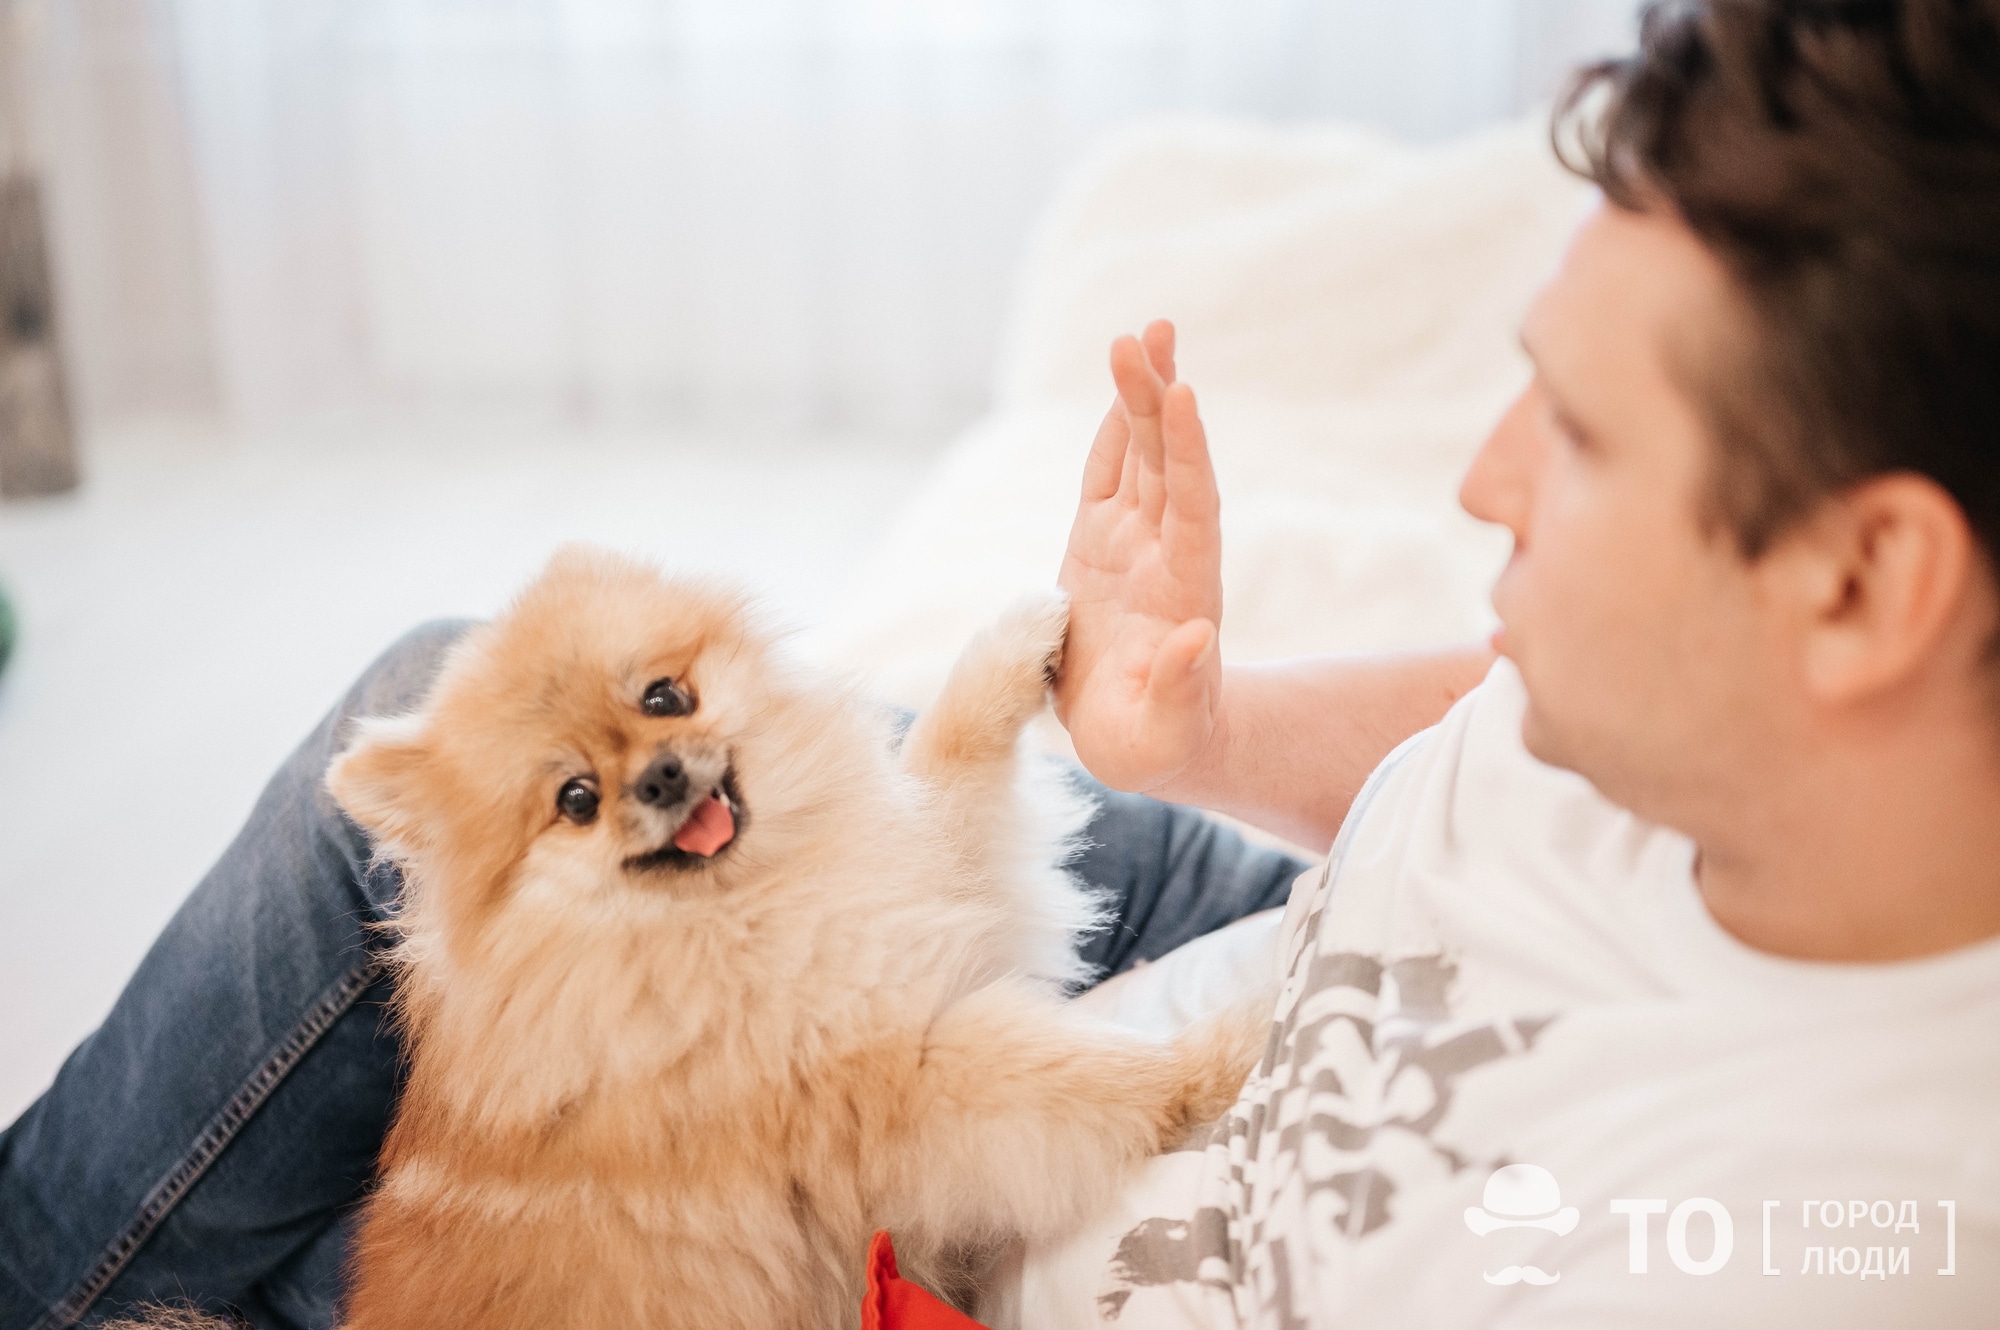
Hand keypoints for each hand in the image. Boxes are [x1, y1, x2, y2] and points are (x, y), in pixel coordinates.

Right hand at [1054, 320, 1224, 793]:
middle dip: (1157, 398)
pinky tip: (1116, 385)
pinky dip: (1109, 432)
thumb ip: (1179, 687)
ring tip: (1139, 333)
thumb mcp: (1164, 733)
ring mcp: (1133, 547)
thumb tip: (1196, 638)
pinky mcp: (1098, 549)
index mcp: (1183, 592)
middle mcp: (1164, 555)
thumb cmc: (1156, 746)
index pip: (1190, 508)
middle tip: (1151, 333)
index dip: (1186, 453)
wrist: (1146, 742)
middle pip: (1165, 464)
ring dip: (1140, 397)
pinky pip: (1105, 478)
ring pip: (1138, 458)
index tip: (1183, 395)